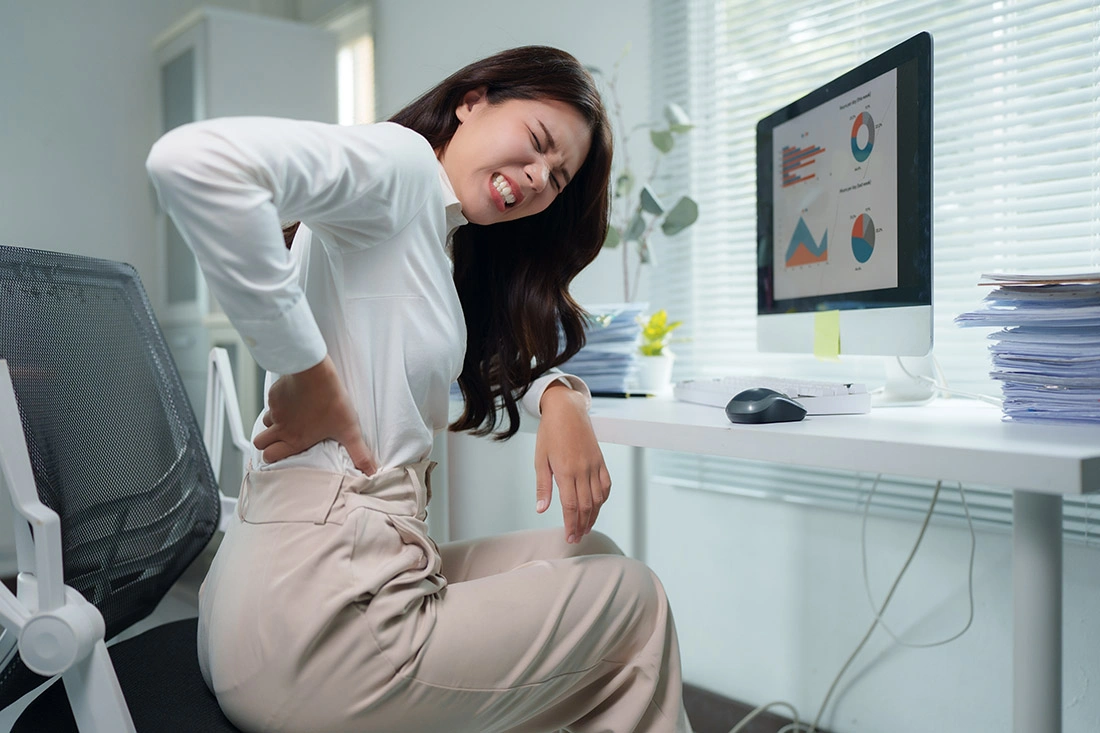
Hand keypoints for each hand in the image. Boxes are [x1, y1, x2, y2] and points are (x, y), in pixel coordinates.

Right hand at [253, 355, 376, 473]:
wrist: (315, 372)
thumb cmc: (331, 400)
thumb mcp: (349, 429)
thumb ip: (359, 452)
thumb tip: (371, 471)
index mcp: (295, 439)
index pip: (270, 457)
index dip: (274, 457)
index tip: (282, 454)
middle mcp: (281, 427)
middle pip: (260, 443)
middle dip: (267, 443)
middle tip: (282, 439)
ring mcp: (275, 410)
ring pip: (266, 422)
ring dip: (275, 422)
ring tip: (292, 418)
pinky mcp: (274, 394)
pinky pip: (271, 403)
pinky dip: (279, 403)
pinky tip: (294, 398)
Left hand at [534, 383, 611, 542]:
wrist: (567, 410)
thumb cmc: (550, 433)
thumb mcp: (540, 459)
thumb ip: (543, 486)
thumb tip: (541, 509)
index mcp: (565, 471)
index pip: (570, 506)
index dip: (571, 524)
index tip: (569, 537)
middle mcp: (583, 470)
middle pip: (585, 506)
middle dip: (581, 525)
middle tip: (576, 538)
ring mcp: (594, 466)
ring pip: (598, 498)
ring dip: (593, 516)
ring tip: (586, 528)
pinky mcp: (600, 460)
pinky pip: (606, 485)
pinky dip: (603, 499)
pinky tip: (598, 507)